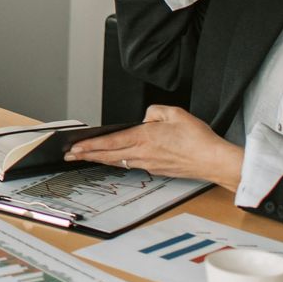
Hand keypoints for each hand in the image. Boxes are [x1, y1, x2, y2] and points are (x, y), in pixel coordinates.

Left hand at [64, 105, 244, 188]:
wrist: (212, 160)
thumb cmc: (197, 138)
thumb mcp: (174, 113)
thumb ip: (155, 111)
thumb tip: (145, 118)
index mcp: (143, 138)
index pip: (109, 142)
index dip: (89, 145)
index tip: (75, 147)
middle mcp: (142, 153)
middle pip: (107, 155)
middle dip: (86, 155)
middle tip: (70, 155)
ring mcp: (148, 164)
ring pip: (117, 161)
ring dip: (99, 159)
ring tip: (86, 157)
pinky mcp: (156, 170)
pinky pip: (130, 164)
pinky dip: (116, 161)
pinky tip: (113, 159)